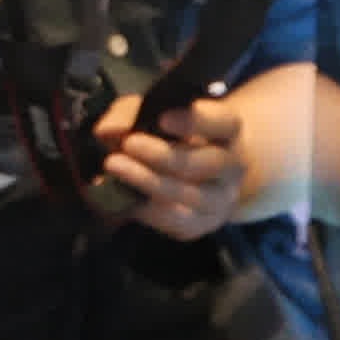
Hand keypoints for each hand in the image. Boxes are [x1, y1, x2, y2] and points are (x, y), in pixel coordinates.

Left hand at [95, 91, 248, 239]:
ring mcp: (221, 199)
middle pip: (208, 163)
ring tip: (115, 166)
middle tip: (129, 144)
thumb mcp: (147, 115)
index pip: (224, 123)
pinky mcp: (203, 224)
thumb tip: (107, 131)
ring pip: (192, 195)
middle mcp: (232, 166)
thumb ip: (128, 116)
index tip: (163, 118)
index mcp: (227, 131)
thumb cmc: (167, 136)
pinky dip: (149, 211)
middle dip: (165, 155)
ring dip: (150, 181)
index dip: (197, 121)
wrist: (188, 176)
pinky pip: (179, 221)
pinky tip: (125, 197)